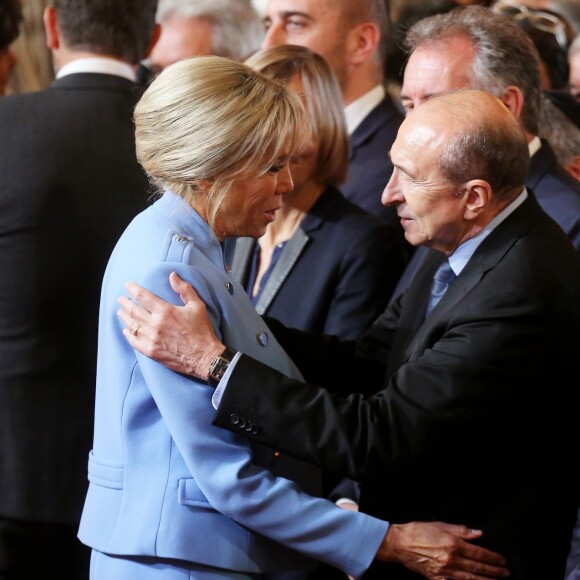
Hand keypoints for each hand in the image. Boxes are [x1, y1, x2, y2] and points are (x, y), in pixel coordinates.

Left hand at [117, 272, 223, 378]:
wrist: (204, 357)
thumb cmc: (201, 330)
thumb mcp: (197, 306)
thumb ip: (184, 289)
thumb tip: (172, 275)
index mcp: (165, 311)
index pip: (143, 296)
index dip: (133, 289)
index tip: (128, 286)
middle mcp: (155, 324)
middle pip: (134, 310)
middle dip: (125, 303)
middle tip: (120, 299)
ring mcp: (151, 339)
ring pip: (132, 324)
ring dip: (125, 317)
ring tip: (120, 312)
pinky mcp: (150, 351)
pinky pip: (134, 341)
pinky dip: (128, 334)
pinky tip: (126, 330)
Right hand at [377, 522, 508, 578]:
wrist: (398, 544)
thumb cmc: (417, 532)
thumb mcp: (440, 525)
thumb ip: (461, 530)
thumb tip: (478, 533)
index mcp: (452, 544)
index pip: (479, 553)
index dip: (493, 558)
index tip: (502, 560)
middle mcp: (451, 559)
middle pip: (478, 567)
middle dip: (494, 571)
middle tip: (505, 573)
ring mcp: (445, 571)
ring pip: (471, 579)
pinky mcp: (438, 578)